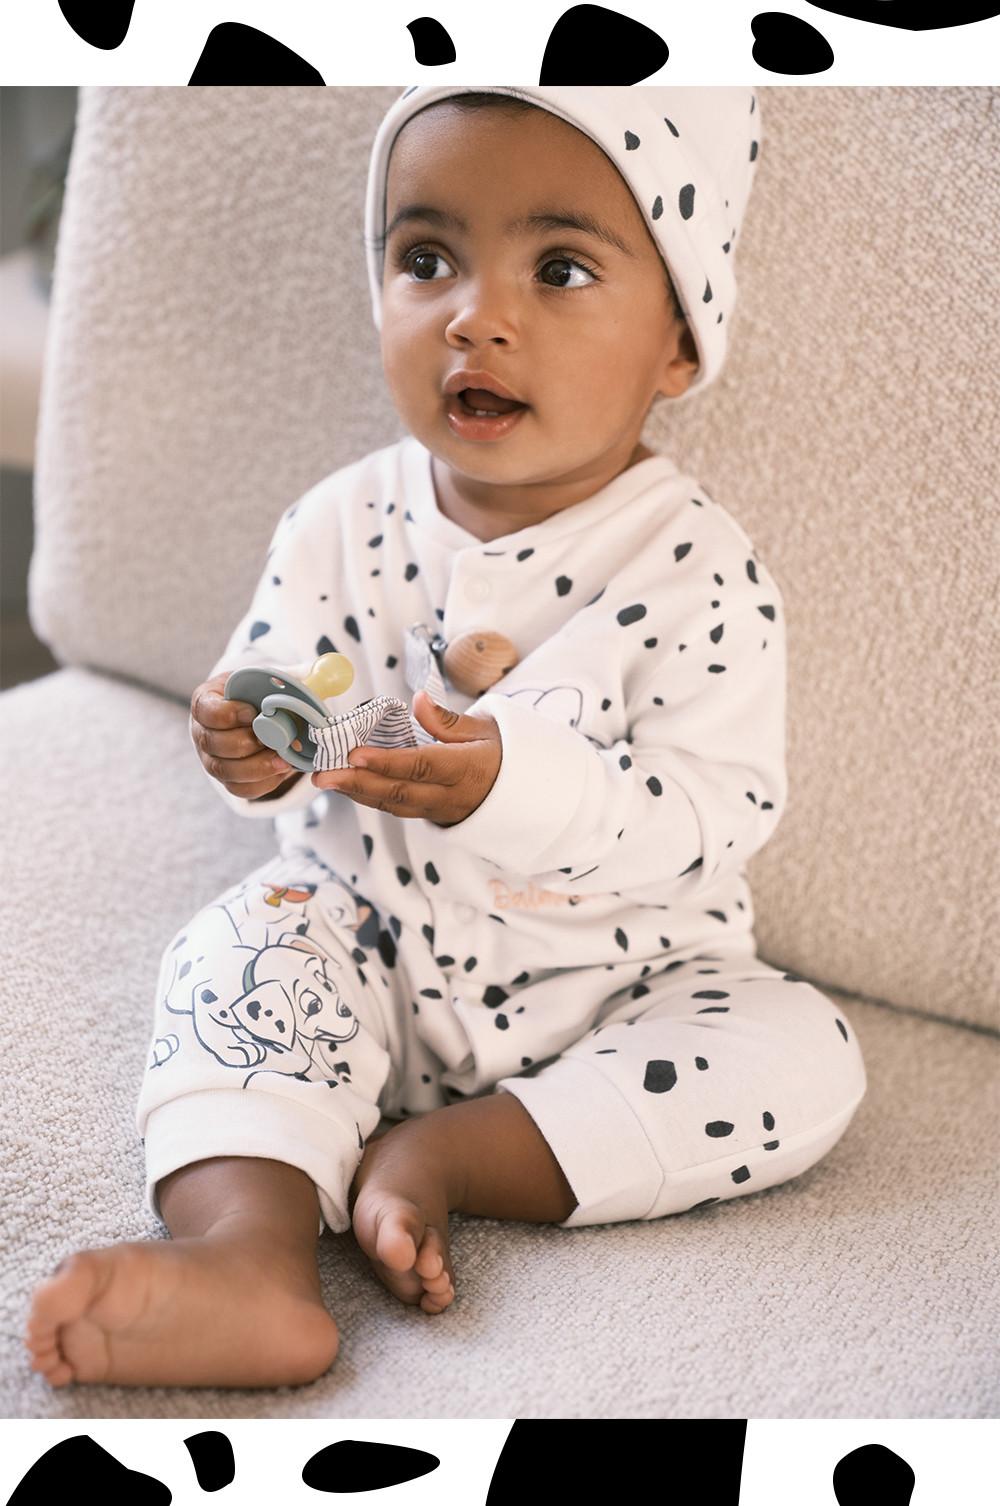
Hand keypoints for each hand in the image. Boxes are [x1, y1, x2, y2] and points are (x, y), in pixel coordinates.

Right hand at [190, 671, 298, 799]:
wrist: (262, 717)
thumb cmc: (260, 694)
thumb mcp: (267, 680)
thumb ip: (285, 680)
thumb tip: (314, 681)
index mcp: (206, 702)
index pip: (205, 710)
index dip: (227, 713)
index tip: (252, 711)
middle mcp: (202, 733)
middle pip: (212, 744)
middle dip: (244, 743)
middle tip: (272, 739)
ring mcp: (211, 759)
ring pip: (224, 771)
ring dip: (256, 767)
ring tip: (282, 760)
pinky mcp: (227, 779)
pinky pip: (239, 788)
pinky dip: (262, 783)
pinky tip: (280, 771)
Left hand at [312, 689, 500, 825]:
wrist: (521, 792)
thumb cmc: (500, 752)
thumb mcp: (485, 728)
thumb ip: (447, 720)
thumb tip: (418, 701)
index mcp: (466, 769)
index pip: (421, 766)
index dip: (387, 762)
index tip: (356, 754)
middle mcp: (449, 795)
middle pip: (398, 792)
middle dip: (357, 783)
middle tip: (322, 774)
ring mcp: (438, 810)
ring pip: (393, 804)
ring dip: (357, 793)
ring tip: (326, 779)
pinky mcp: (429, 816)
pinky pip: (396, 808)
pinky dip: (369, 797)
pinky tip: (347, 785)